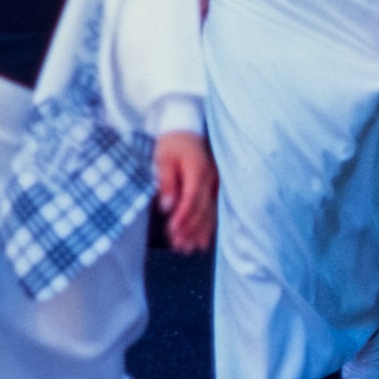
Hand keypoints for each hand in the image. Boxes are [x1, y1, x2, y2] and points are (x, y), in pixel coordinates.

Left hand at [153, 130, 216, 252]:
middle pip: (202, 209)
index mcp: (198, 170)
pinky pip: (213, 211)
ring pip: (209, 213)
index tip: (173, 230)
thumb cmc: (171, 143)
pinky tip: (202, 242)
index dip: (183, 216)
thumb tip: (166, 206)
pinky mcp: (215, 189)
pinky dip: (207, 227)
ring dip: (199, 233)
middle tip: (178, 247)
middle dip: (190, 230)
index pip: (192, 198)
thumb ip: (166, 182)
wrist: (186, 129)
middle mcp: (211, 179)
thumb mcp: (163, 159)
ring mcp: (215, 184)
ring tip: (188, 250)